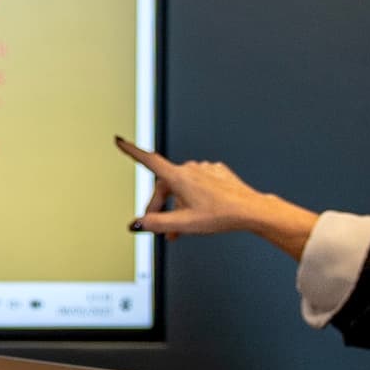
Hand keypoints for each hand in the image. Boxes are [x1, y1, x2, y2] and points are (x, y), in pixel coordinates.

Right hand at [116, 138, 320, 260]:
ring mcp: (204, 170)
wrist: (250, 210)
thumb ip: (156, 223)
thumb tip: (139, 223)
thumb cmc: (222, 214)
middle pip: (164, 186)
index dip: (131, 151)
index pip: (148, 161)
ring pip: (181, 188)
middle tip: (162, 228)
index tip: (120, 141)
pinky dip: (192, 199)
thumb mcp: (184, 224)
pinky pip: (197, 184)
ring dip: (177, 206)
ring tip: (183, 227)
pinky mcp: (216, 173)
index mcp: (179, 177)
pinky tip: (200, 212)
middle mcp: (190, 169)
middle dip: (160, 207)